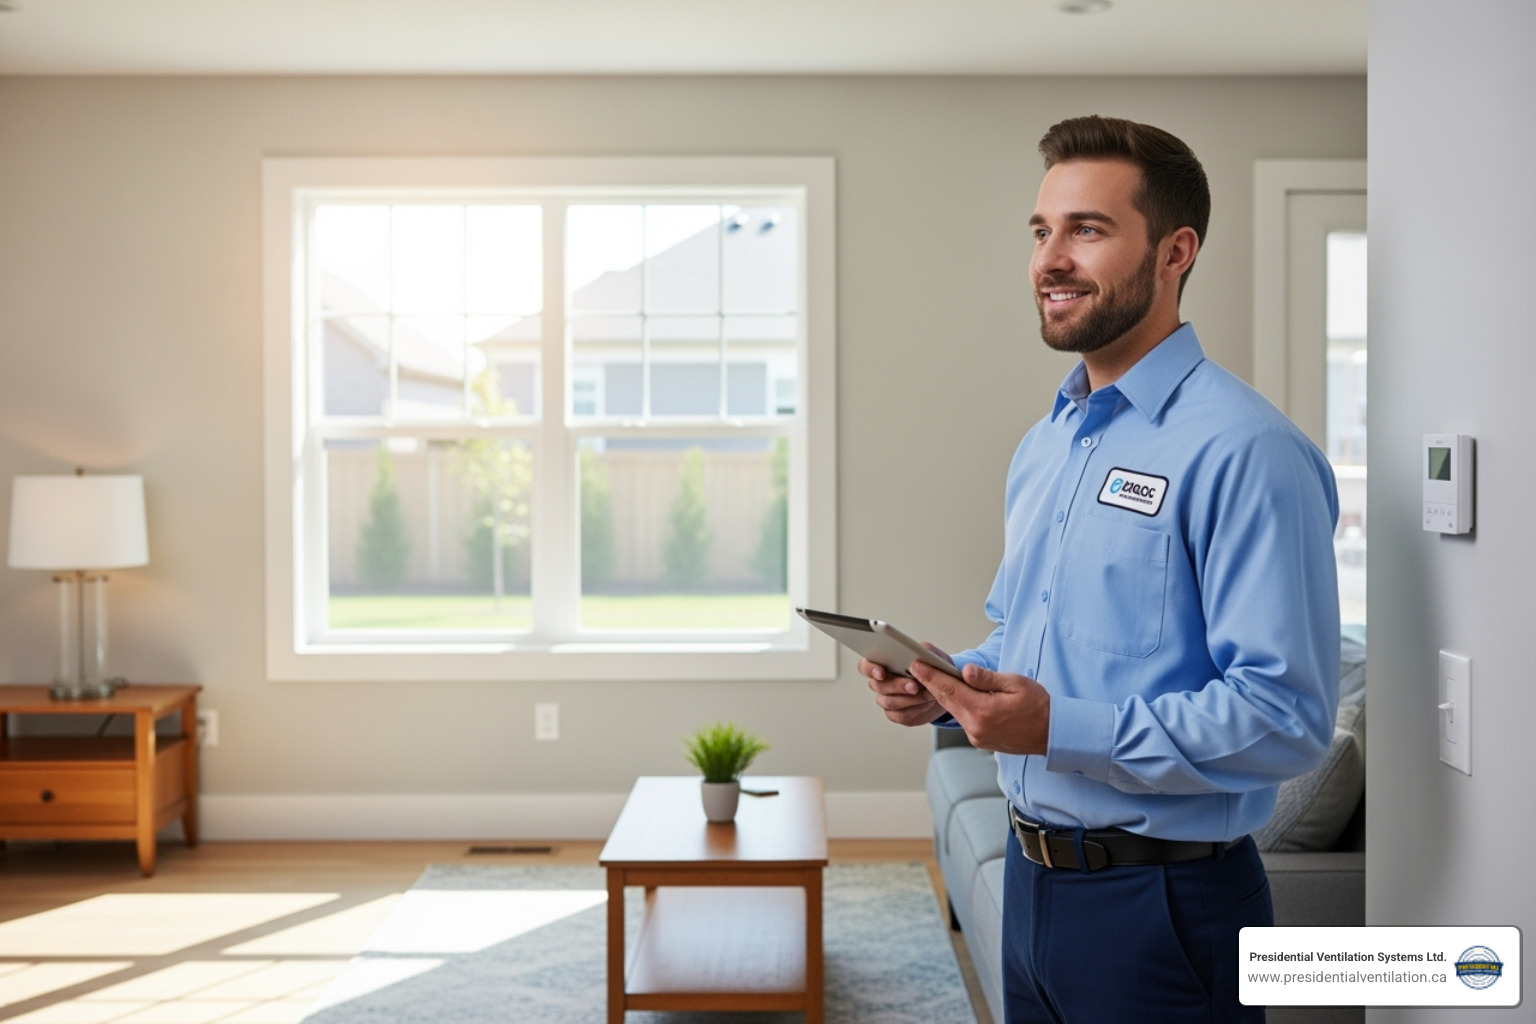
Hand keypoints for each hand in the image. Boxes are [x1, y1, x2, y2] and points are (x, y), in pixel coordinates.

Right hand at [860, 645, 948, 727]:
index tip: (881, 672)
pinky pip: (900, 715)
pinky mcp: (896, 714)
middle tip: (914, 685)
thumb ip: (923, 649)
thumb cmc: (932, 668)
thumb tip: (917, 655)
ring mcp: (887, 699)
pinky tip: (925, 703)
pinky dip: (915, 710)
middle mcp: (881, 682)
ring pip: (889, 702)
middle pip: (878, 685)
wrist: (942, 689)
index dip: (870, 669)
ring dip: (910, 698)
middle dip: (897, 685)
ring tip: (927, 693)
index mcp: (883, 663)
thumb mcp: (931, 654)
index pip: (865, 666)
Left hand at [909, 660, 1050, 754]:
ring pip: (954, 711)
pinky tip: (954, 695)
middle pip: (946, 701)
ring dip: (943, 695)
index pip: (950, 689)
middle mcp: (976, 726)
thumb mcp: (1015, 684)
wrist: (1053, 734)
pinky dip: (957, 706)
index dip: (931, 675)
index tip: (916, 664)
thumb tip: (965, 671)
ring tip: (932, 678)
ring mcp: (977, 736)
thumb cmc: (1038, 706)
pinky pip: (963, 720)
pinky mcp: (980, 740)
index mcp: (983, 710)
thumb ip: (987, 678)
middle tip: (916, 667)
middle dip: (930, 683)